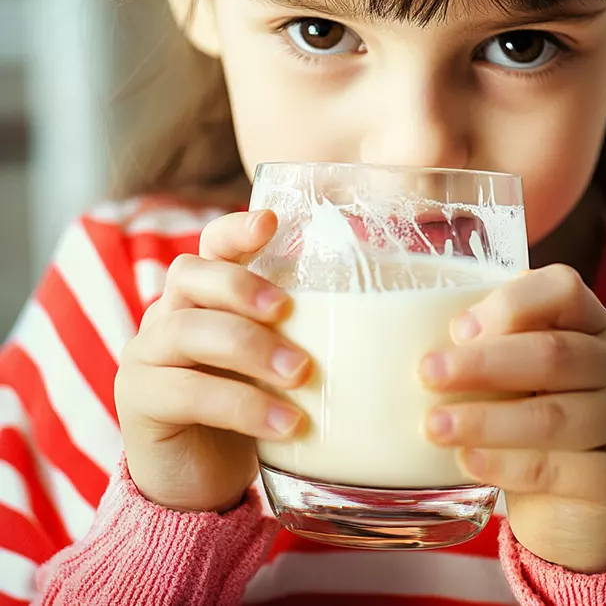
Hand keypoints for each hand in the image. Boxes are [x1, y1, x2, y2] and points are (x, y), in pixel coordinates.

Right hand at [115, 210, 310, 512]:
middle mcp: (168, 314)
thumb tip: (371, 321)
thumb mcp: (271, 364)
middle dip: (240, 286)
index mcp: (203, 297)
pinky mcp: (140, 401)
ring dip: (248, 347)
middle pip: (189, 274)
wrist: (196, 478)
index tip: (270, 222)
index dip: (235, 230)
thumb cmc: (246, 407)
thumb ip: (296, 336)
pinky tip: (285, 423)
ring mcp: (147, 355)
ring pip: (186, 330)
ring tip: (300, 374)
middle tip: (286, 310)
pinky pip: (186, 392)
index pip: (210, 246)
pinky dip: (242, 405)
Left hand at [420, 265, 605, 572]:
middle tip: (426, 373)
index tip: (456, 329)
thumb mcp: (512, 374)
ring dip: (486, 420)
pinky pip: (563, 470)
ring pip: (555, 416)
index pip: (564, 289)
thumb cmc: (528, 417)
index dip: (510, 303)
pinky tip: (467, 462)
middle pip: (554, 353)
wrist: (571, 504)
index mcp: (591, 322)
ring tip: (434, 426)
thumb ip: (486, 344)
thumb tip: (418, 331)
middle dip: (483, 363)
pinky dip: (507, 466)